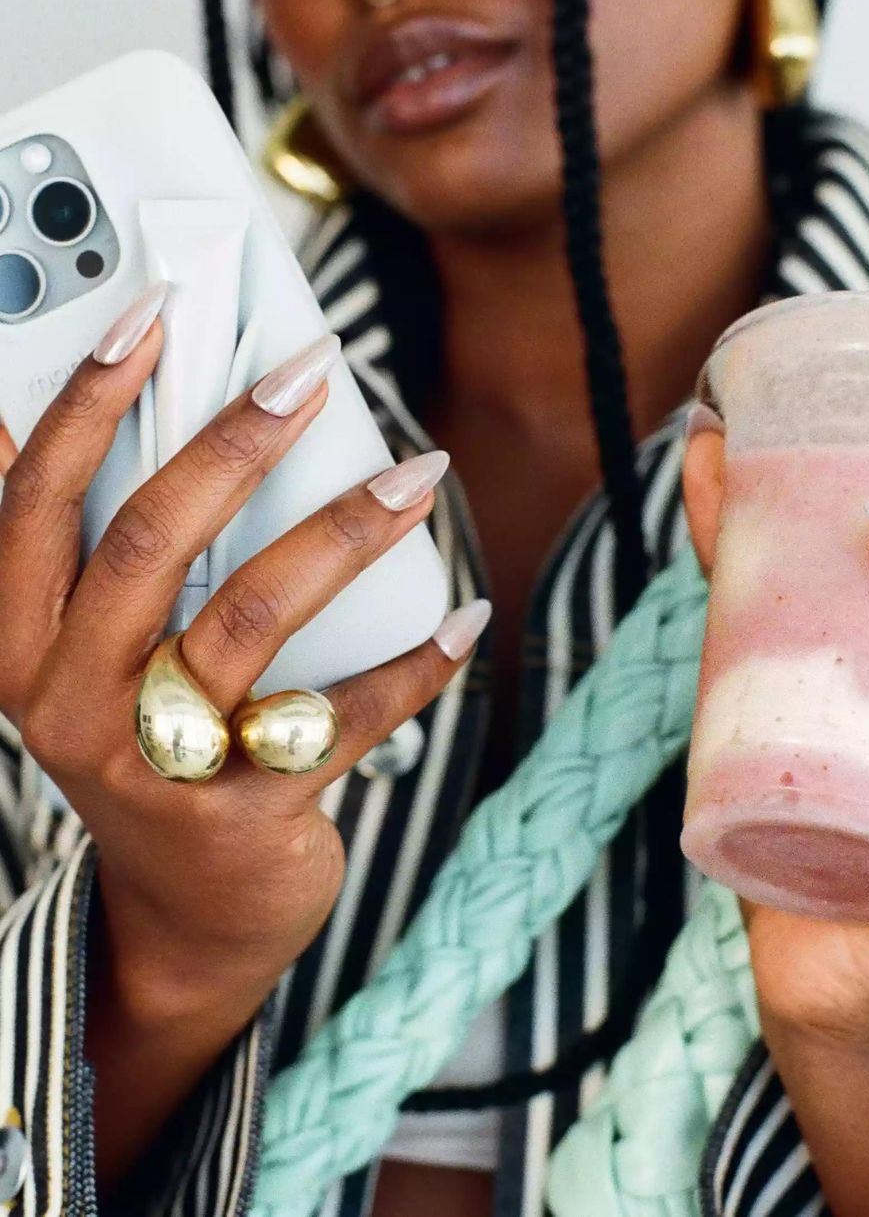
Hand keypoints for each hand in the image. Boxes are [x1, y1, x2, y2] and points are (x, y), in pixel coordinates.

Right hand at [0, 301, 477, 1076]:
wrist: (187, 912)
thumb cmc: (157, 748)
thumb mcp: (115, 658)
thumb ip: (129, 562)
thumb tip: (188, 424)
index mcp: (24, 643)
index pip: (34, 498)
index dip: (89, 399)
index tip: (153, 313)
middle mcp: (70, 702)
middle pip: (148, 541)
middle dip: (235, 440)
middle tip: (314, 371)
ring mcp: (153, 763)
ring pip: (251, 617)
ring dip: (345, 532)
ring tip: (420, 475)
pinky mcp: (240, 813)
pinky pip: (338, 719)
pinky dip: (412, 664)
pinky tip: (466, 615)